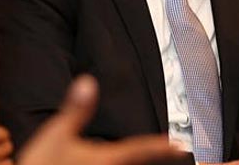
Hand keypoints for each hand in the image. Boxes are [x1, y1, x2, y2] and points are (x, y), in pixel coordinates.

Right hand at [18, 75, 183, 164]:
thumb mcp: (56, 135)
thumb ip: (76, 109)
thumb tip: (88, 82)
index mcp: (106, 160)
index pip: (141, 149)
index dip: (162, 147)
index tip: (180, 146)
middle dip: (159, 159)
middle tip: (182, 155)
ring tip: (162, 162)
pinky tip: (129, 163)